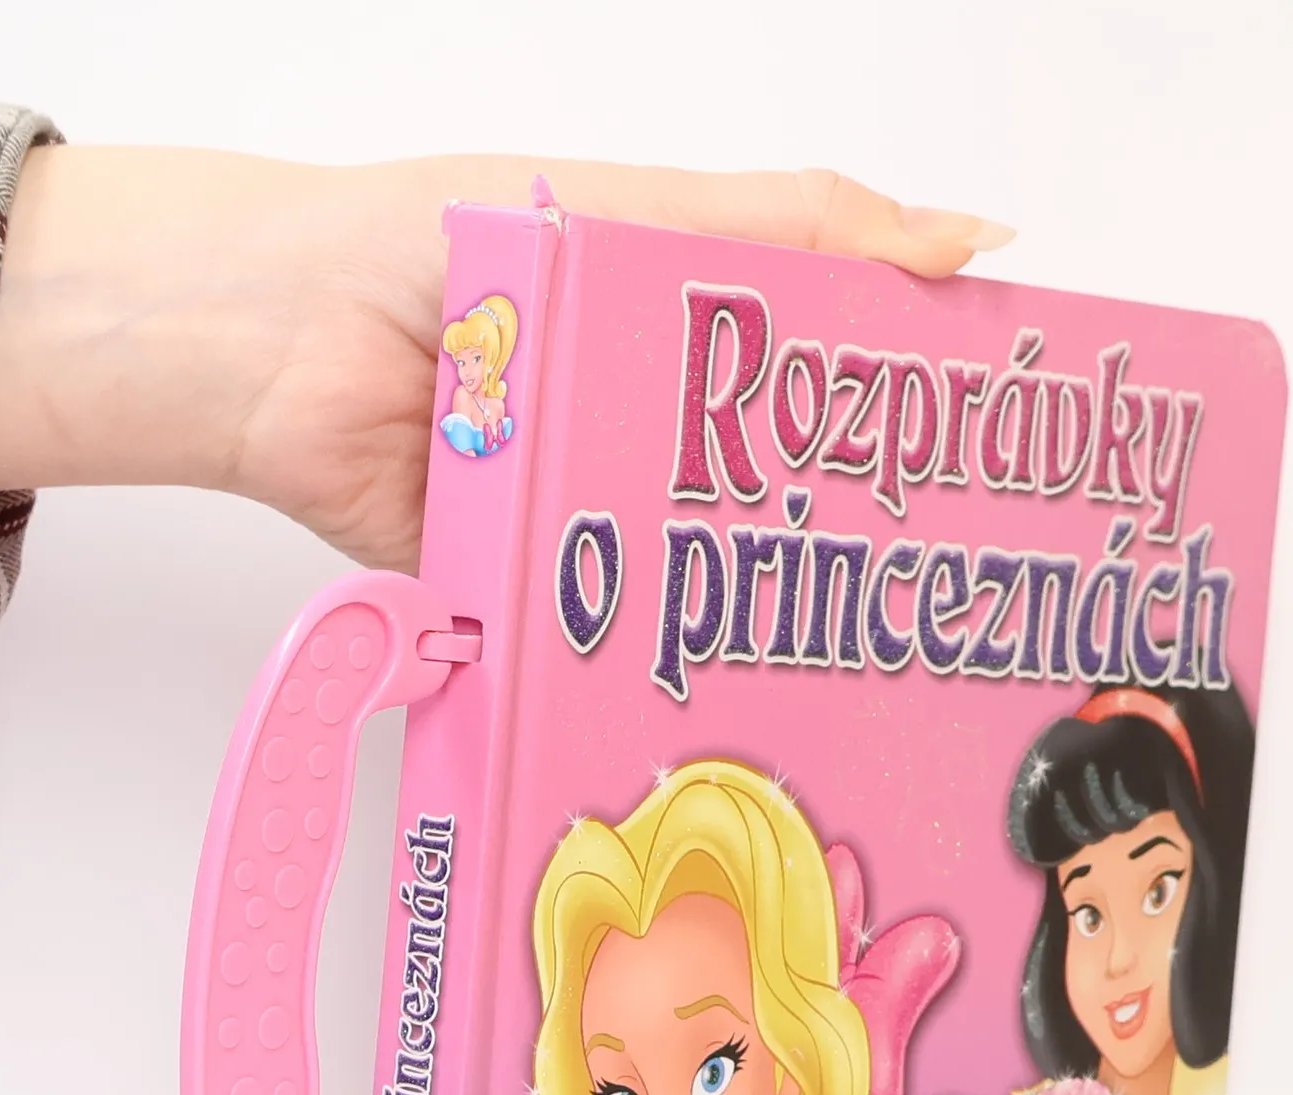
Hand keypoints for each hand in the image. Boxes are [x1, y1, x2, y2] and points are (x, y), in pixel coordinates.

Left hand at [0, 147, 1011, 571]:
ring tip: (891, 662)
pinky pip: (623, 636)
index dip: (924, 428)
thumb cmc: (442, 246)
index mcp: (695, 338)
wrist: (276, 345)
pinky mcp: (548, 596)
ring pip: (713, 579)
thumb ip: (793, 227)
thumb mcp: (638, 208)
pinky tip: (749, 688)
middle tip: (977, 603)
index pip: (839, 386)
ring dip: (778, 612)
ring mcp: (605, 524)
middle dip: (870, 547)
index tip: (1015, 473)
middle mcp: (660, 438)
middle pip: (786, 502)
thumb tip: (970, 242)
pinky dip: (668, 659)